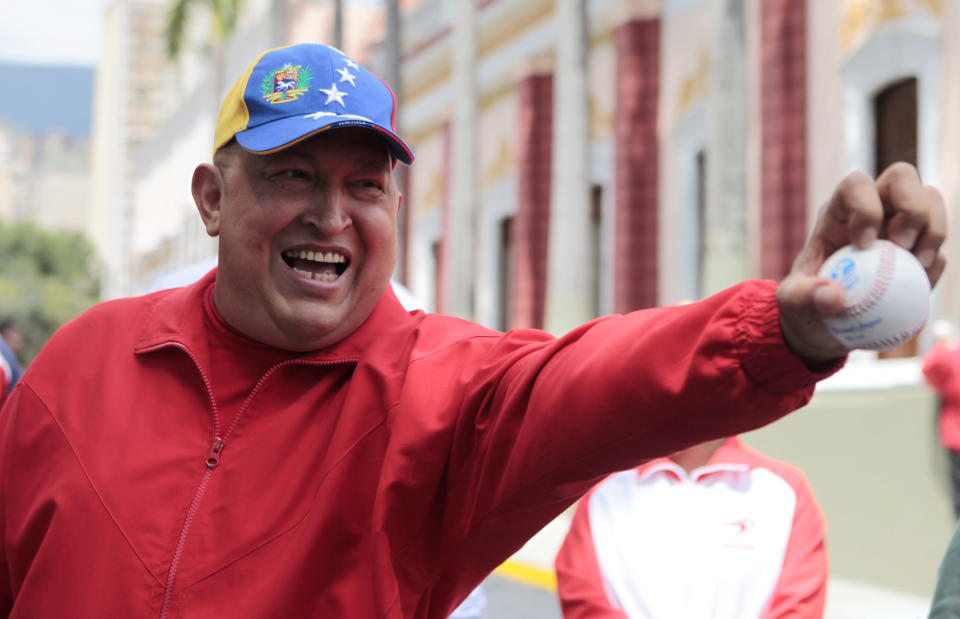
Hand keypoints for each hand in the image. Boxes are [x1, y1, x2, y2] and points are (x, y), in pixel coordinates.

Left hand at [776, 162, 946, 363]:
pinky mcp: (919, 254)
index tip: (864, 244)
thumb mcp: (792, 303)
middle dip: (910, 207)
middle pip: (903, 177)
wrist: (824, 327)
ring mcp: (900, 229)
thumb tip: (834, 297)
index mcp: (837, 214)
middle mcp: (873, 211)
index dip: (866, 206)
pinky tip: (919, 286)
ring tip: (917, 265)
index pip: (855, 185)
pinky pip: (941, 248)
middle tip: (900, 246)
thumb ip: (803, 298)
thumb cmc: (804, 304)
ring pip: (931, 200)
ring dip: (933, 230)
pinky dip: (936, 266)